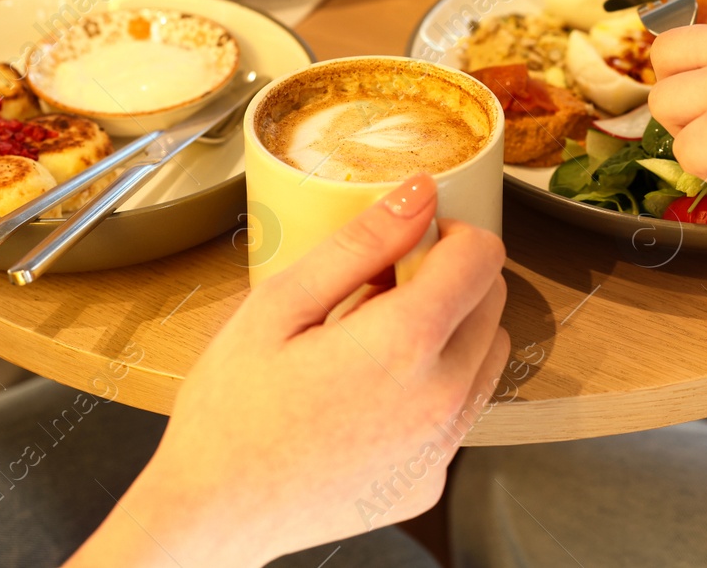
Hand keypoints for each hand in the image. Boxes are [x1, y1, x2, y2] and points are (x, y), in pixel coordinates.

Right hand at [68, 175, 508, 567]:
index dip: (449, 234)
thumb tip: (420, 194)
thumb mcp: (279, 304)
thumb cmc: (231, 410)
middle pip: (493, 302)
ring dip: (450, 333)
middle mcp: (442, 399)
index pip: (482, 257)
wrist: (213, 513)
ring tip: (371, 343)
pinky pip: (460, 413)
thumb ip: (360, 244)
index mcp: (404, 344)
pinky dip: (433, 389)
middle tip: (376, 291)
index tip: (408, 242)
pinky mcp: (432, 482)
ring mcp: (442, 448)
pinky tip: (370, 396)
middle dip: (448, 281)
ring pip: (487, 356)